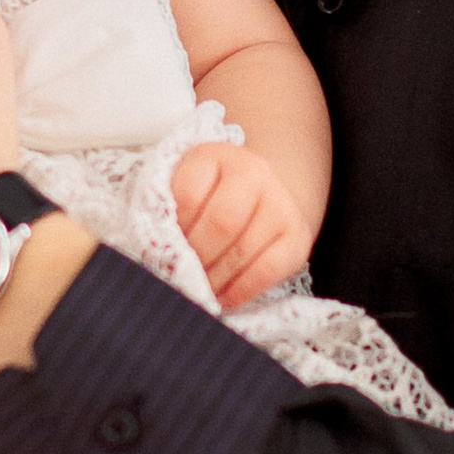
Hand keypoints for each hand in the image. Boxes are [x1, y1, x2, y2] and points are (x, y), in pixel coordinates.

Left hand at [172, 140, 312, 311]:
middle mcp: (254, 171)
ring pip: (243, 250)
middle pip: (221, 223)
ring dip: (214, 279)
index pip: (189, 193)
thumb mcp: (183, 190)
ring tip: (198, 290)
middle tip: (182, 275)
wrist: (258, 199)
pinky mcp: (298, 236)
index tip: (164, 246)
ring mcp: (281, 202)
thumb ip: (167, 212)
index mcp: (215, 156)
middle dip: (196, 258)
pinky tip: (223, 297)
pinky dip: (241, 291)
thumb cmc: (208, 200)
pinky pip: (269, 270)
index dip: (173, 228)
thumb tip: (156, 257)